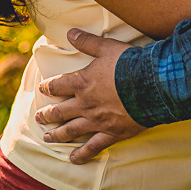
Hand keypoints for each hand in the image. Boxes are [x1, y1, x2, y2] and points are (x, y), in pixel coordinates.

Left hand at [35, 29, 147, 163]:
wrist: (151, 85)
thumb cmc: (129, 63)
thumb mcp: (107, 47)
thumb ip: (88, 42)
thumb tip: (70, 32)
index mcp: (83, 82)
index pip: (58, 85)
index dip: (48, 87)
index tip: (42, 88)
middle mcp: (85, 104)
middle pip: (60, 111)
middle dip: (47, 115)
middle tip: (39, 118)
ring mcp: (97, 121)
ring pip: (71, 130)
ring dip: (57, 135)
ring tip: (47, 138)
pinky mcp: (111, 133)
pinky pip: (92, 147)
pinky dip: (82, 154)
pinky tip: (73, 159)